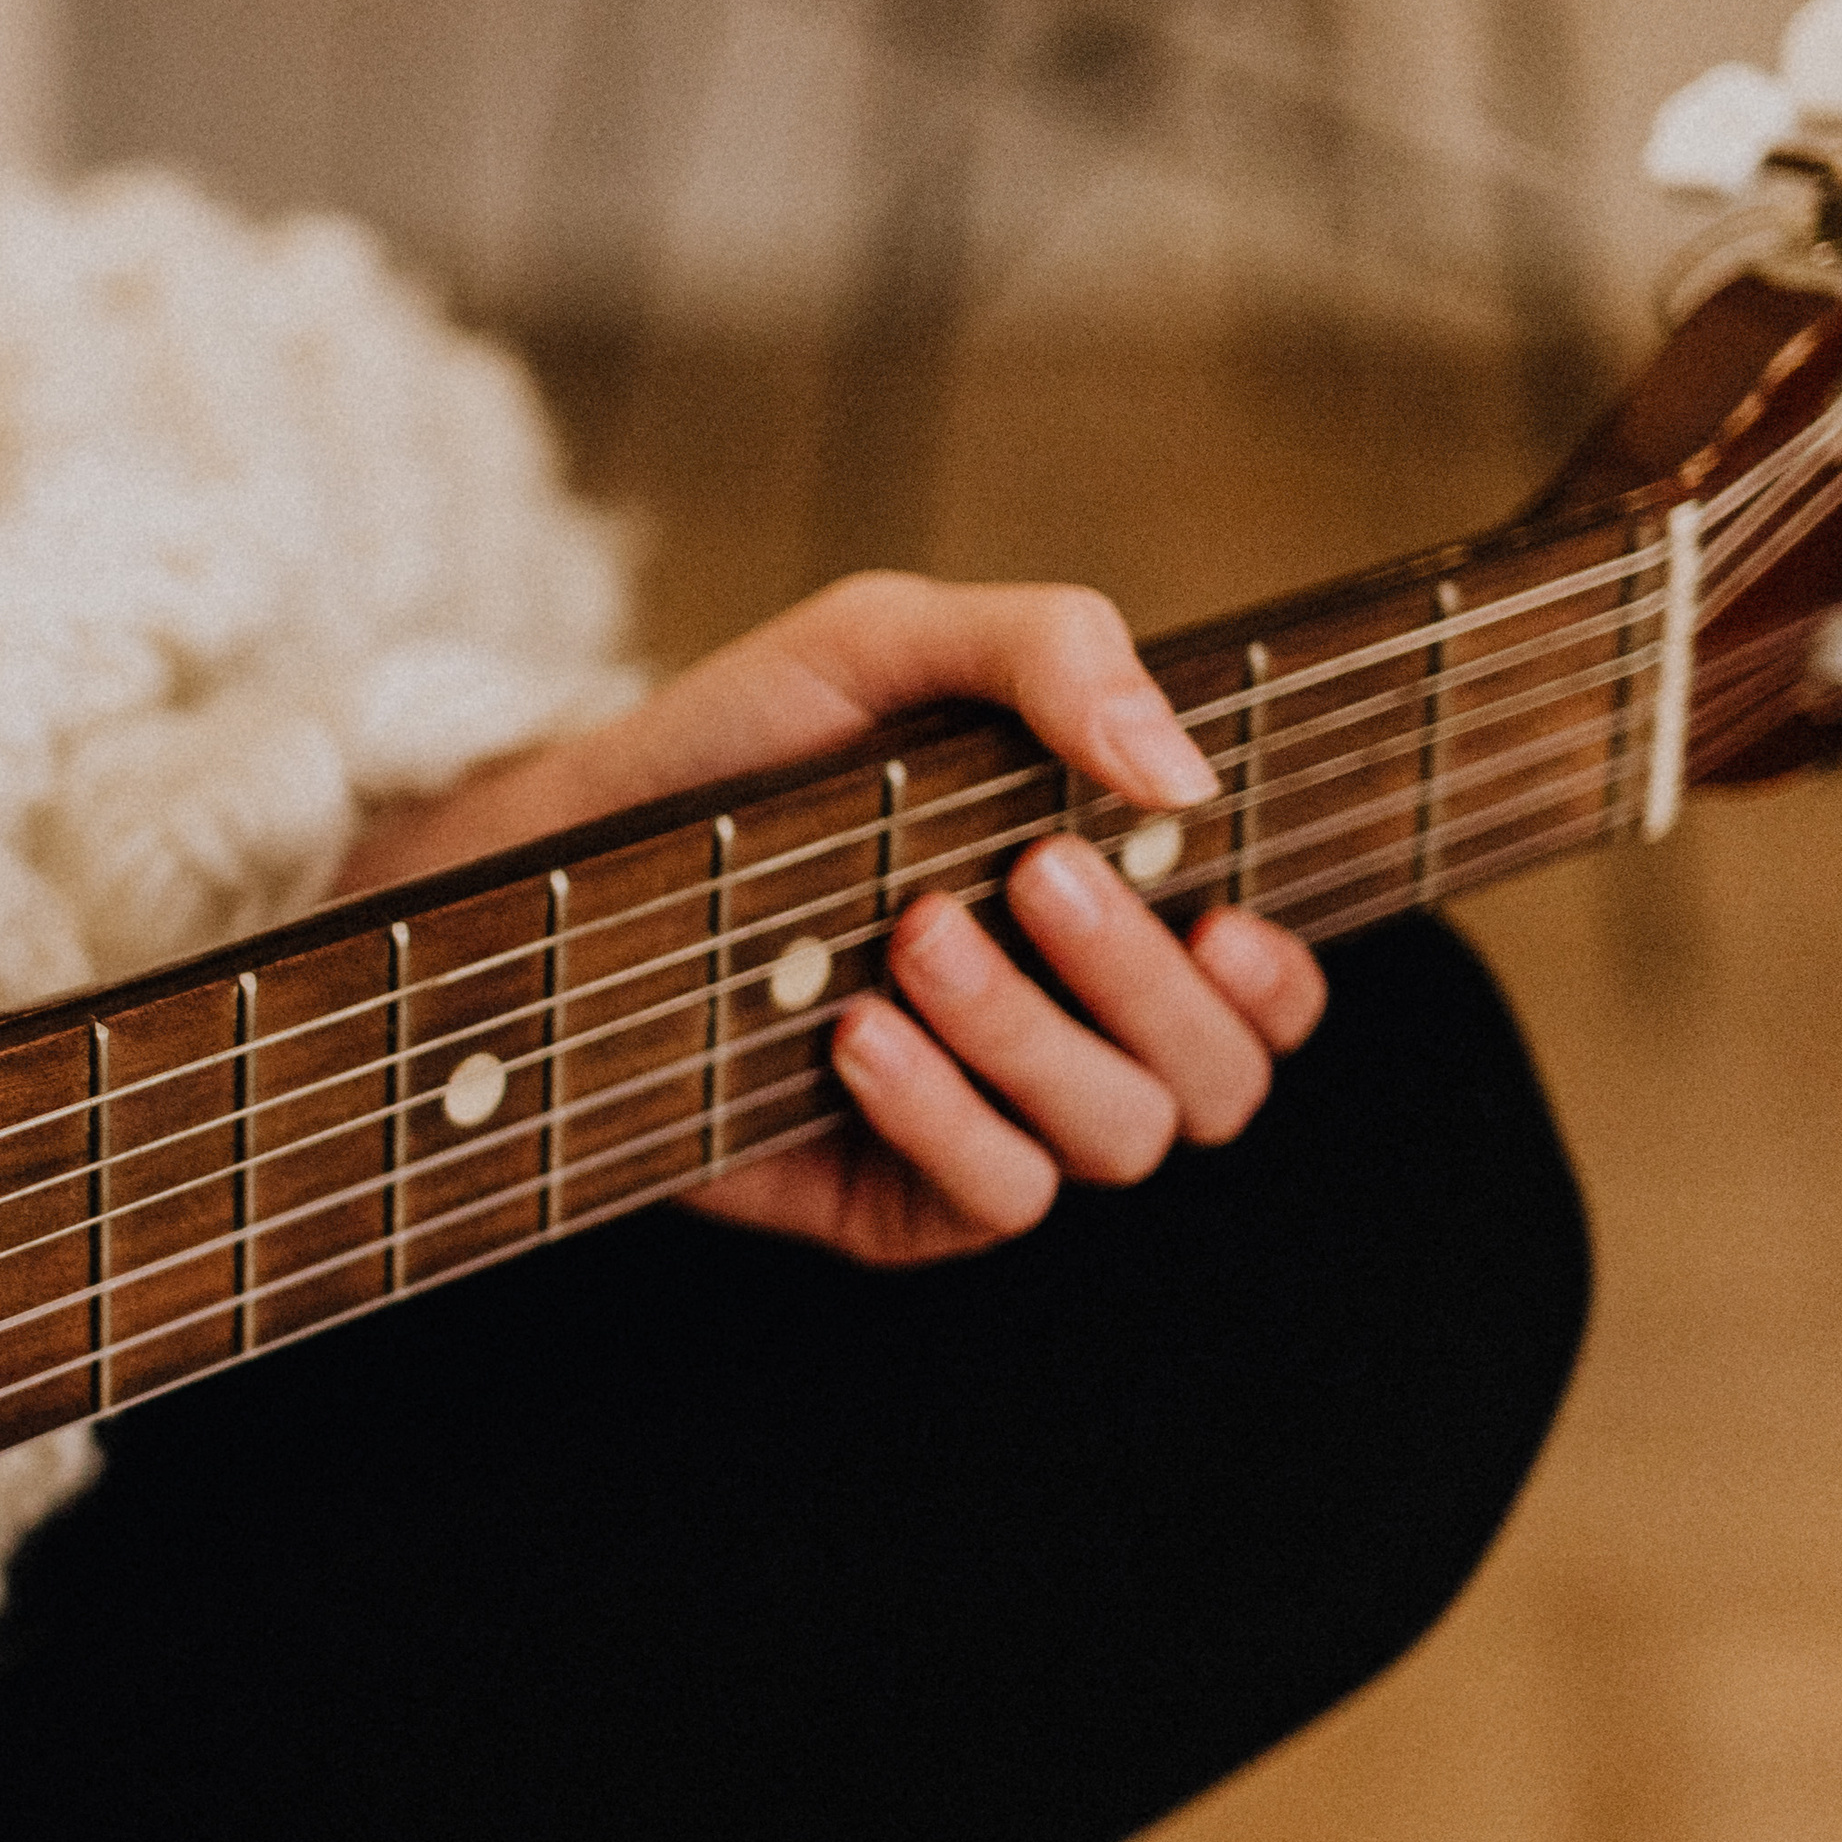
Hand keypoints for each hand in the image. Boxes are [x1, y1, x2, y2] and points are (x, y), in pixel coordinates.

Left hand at [343, 573, 1328, 1267]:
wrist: (564, 845)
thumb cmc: (744, 740)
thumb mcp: (889, 643)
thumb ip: (1054, 653)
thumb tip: (1184, 769)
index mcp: (1111, 911)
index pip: (1265, 989)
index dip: (1278, 975)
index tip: (1220, 909)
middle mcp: (1071, 1027)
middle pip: (1219, 1075)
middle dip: (1142, 978)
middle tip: (1030, 875)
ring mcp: (989, 1118)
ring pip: (1119, 1137)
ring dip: (1032, 1036)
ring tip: (911, 936)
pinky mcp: (894, 1195)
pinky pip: (1002, 1198)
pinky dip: (949, 1116)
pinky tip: (858, 1035)